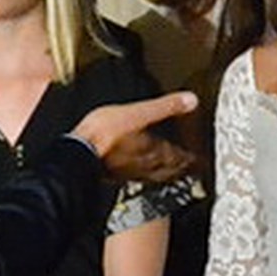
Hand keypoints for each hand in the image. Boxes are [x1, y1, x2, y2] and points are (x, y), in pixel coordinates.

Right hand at [70, 91, 198, 179]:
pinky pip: (135, 176)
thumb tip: (190, 100)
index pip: (181, 158)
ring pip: (153, 175)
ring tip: (169, 171)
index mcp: (154, 150)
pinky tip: (136, 171)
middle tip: (190, 168)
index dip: (193, 159)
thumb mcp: (138, 112)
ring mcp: (128, 172)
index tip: (201, 160)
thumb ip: (166, 106)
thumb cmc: (104, 134)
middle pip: (169, 170)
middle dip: (180, 169)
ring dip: (164, 174)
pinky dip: (142, 174)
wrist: (76, 152)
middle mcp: (144, 165)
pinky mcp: (113, 174)